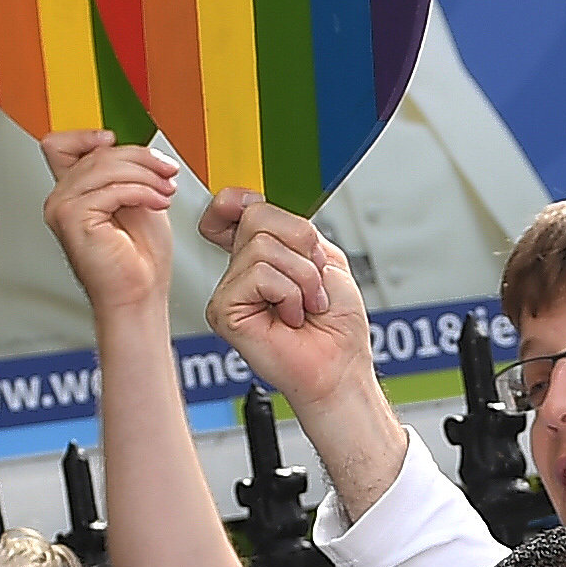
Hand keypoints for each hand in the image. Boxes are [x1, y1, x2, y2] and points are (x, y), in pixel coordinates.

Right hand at [42, 132, 177, 321]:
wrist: (139, 295)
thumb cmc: (139, 258)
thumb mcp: (137, 198)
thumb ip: (125, 171)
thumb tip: (132, 145)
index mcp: (73, 192)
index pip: (60, 144)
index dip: (87, 135)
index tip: (119, 142)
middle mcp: (61, 198)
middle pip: (97, 153)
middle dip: (141, 158)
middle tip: (166, 172)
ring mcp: (62, 208)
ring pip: (105, 166)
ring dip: (145, 175)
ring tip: (165, 191)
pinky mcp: (72, 218)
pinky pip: (111, 188)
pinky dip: (141, 192)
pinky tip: (156, 203)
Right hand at [205, 192, 377, 414]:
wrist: (340, 366)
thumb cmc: (336, 323)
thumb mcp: (323, 257)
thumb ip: (291, 227)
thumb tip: (253, 202)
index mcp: (261, 253)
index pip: (230, 206)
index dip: (241, 200)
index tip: (263, 214)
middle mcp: (240, 269)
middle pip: (256, 215)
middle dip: (301, 243)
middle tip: (312, 280)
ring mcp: (230, 290)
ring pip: (261, 246)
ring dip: (302, 276)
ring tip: (305, 304)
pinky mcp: (225, 311)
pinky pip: (259, 275)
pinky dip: (289, 294)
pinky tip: (290, 317)